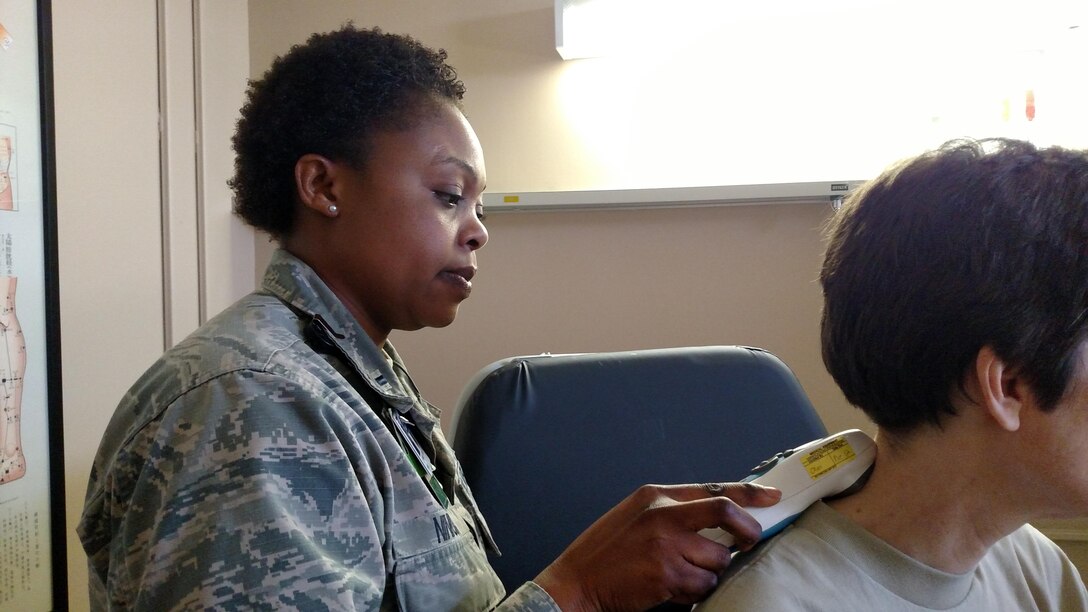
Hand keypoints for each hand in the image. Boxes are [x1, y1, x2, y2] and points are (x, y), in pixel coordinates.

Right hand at [533, 482, 780, 610]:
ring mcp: (665, 546)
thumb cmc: (607, 551)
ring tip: (684, 573)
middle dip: (748, 531)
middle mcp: (662, 516)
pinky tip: (673, 588)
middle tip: (748, 543)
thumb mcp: (637, 514)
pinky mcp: (666, 576)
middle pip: (726, 514)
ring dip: (710, 572)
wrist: (576, 581)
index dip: (749, 493)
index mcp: (656, 496)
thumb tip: (721, 514)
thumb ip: (674, 511)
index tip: (772, 497)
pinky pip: (703, 586)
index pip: (714, 488)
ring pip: (718, 559)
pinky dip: (696, 591)